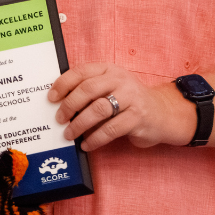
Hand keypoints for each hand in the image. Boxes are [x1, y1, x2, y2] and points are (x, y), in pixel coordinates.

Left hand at [48, 62, 191, 150]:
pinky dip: (95, 139)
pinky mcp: (138, 117)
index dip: (63, 84)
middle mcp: (120, 80)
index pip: (81, 71)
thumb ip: (90, 90)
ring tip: (70, 134)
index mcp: (109, 69)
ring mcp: (131, 98)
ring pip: (98, 110)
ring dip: (79, 124)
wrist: (163, 112)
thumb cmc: (129, 101)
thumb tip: (59, 104)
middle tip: (59, 119)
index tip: (51, 98)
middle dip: (69, 106)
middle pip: (88, 89)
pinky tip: (87, 144)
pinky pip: (111, 129)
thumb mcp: (111, 87)